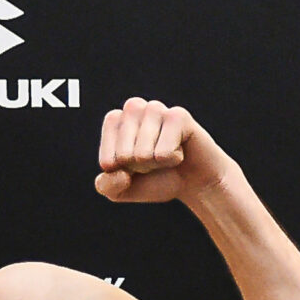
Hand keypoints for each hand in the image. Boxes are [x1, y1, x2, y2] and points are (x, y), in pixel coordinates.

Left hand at [94, 98, 235, 203]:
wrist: (192, 182)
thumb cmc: (156, 179)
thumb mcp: (122, 190)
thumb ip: (107, 186)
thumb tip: (119, 173)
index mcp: (114, 122)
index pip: (107, 159)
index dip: (126, 175)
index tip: (136, 166)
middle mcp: (133, 108)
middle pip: (124, 155)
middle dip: (140, 168)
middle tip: (154, 160)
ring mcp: (156, 108)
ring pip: (143, 153)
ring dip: (156, 163)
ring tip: (166, 155)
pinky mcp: (178, 115)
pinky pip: (164, 152)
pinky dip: (172, 160)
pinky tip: (180, 150)